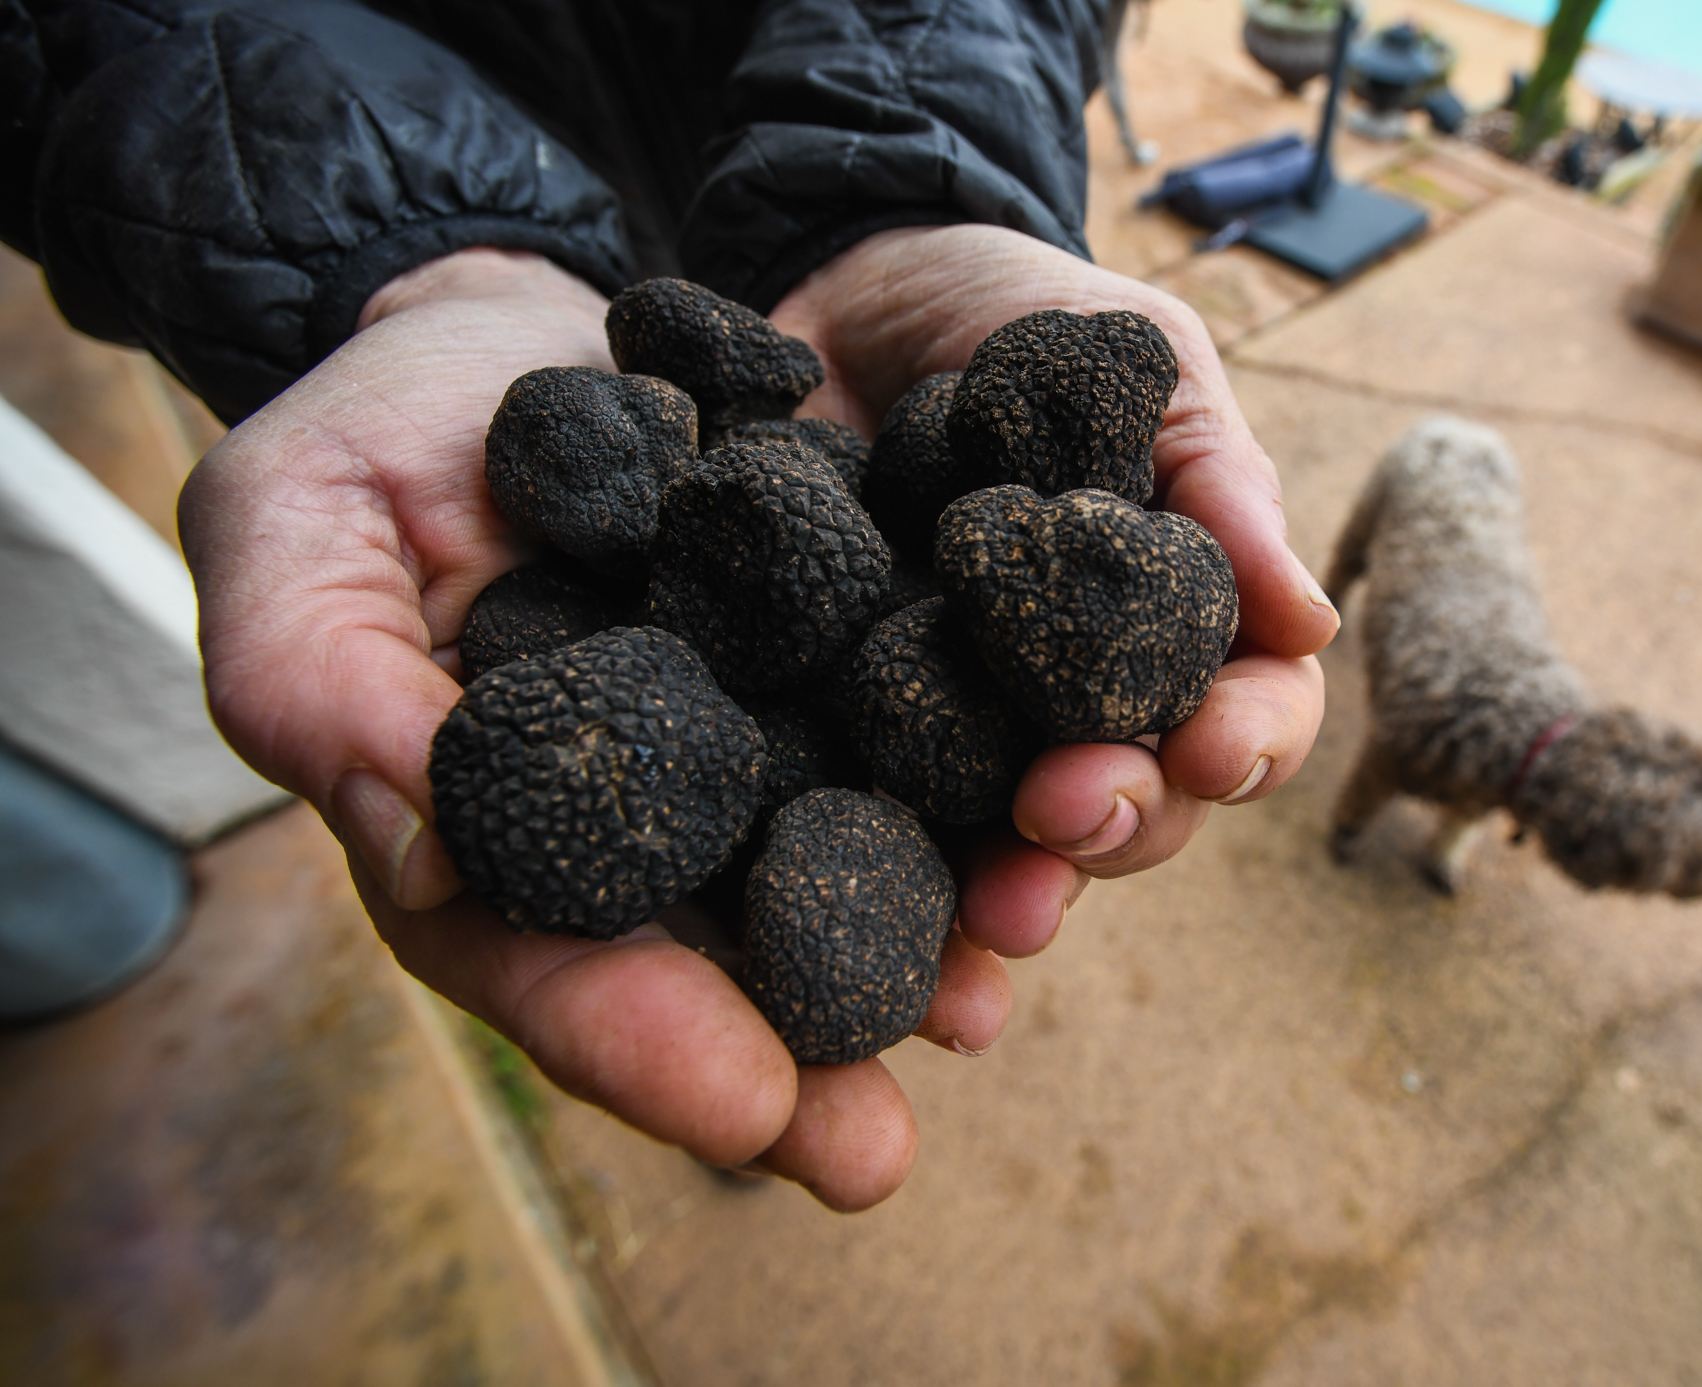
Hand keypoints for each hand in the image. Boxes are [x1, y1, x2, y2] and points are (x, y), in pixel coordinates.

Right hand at [178, 249, 1009, 1210]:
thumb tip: (422, 864)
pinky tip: (1041, 837)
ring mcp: (753, 745)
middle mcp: (643, 820)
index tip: (742, 1113)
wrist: (511, 330)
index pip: (552, 966)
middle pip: (714, 964)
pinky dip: (972, 793)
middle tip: (872, 1151)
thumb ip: (325, 691)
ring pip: (834, 872)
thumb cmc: (372, 436)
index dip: (637, 1044)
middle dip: (798, 1061)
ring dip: (914, 951)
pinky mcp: (839, 660)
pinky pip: (908, 740)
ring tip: (986, 1008)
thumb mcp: (295, 531)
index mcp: (496, 828)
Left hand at [772, 224, 1333, 956]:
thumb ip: (1216, 481)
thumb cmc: (1027, 317)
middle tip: (1067, 815)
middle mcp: (1075, 704)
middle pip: (1132, 806)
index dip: (1244, 742)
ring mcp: (959, 728)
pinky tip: (863, 933)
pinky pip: (864, 828)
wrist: (850, 282)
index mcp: (1174, 626)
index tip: (1212, 747)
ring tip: (992, 921)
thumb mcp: (1139, 361)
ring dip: (1014, 901)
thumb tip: (1314, 621)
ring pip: (1008, 852)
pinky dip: (875, 893)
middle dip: (1115, 827)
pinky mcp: (840, 732)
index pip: (1244, 711)